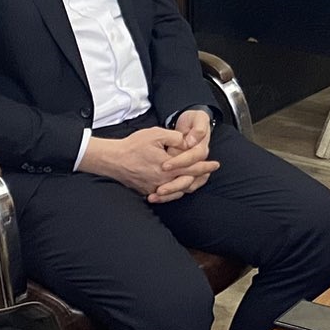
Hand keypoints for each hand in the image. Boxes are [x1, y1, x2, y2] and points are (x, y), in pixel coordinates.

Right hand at [77, 126, 218, 198]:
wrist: (113, 160)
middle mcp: (164, 181)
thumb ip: (174, 137)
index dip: (206, 166)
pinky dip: (176, 191)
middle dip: (201, 177)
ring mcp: (155, 188)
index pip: (193, 168)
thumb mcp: (156, 134)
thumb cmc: (133, 146)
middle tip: (210, 172)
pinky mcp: (148, 191)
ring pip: (179, 191)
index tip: (215, 164)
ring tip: (198, 179)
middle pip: (189, 182)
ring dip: (190, 184)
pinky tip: (180, 186)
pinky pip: (167, 195)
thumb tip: (187, 141)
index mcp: (168, 167)